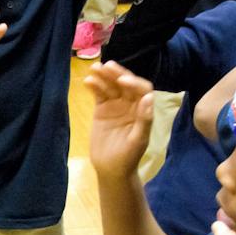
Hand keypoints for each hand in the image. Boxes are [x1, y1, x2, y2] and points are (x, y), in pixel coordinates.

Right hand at [85, 61, 154, 177]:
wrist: (110, 168)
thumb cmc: (128, 157)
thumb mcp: (138, 140)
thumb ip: (144, 119)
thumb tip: (147, 98)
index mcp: (143, 110)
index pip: (141, 90)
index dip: (133, 83)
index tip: (122, 81)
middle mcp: (131, 105)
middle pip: (125, 84)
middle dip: (117, 74)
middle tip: (107, 66)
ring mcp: (115, 106)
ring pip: (111, 86)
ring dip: (104, 77)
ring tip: (94, 68)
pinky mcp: (101, 110)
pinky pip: (99, 94)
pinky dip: (94, 86)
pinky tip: (88, 81)